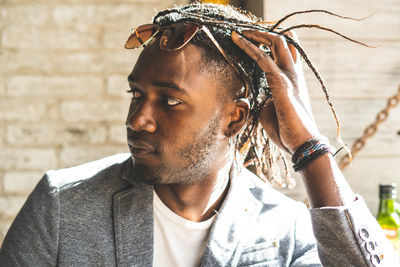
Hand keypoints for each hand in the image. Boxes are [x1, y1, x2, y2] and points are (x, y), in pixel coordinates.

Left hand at [231, 30, 319, 153]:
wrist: (301, 144)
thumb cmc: (287, 131)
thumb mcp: (271, 112)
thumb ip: (266, 99)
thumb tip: (259, 95)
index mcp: (292, 81)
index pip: (287, 55)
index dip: (272, 45)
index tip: (255, 41)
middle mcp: (293, 74)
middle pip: (282, 44)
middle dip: (263, 35)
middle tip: (245, 32)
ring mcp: (289, 76)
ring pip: (275, 43)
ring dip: (255, 35)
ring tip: (238, 32)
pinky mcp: (281, 82)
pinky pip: (263, 58)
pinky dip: (249, 47)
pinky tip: (238, 40)